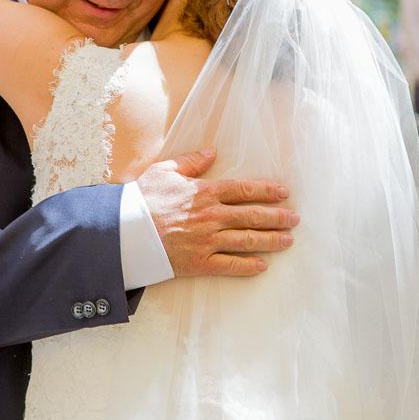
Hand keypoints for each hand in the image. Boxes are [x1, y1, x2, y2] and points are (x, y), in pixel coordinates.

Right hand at [137, 149, 297, 277]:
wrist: (124, 232)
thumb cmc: (142, 199)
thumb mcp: (164, 171)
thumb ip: (191, 162)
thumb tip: (211, 153)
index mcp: (205, 192)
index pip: (244, 190)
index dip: (266, 191)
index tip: (283, 193)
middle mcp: (211, 216)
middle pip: (252, 216)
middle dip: (277, 217)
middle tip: (295, 219)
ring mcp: (207, 241)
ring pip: (246, 240)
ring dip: (270, 240)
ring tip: (288, 240)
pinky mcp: (199, 262)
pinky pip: (229, 265)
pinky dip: (248, 266)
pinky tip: (263, 266)